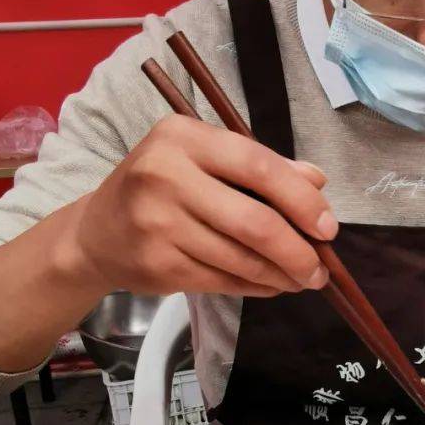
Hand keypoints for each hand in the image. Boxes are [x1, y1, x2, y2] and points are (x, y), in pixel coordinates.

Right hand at [68, 115, 336, 297]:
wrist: (96, 232)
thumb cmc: (160, 187)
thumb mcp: (201, 158)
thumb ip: (260, 165)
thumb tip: (316, 181)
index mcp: (183, 138)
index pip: (258, 166)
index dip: (300, 200)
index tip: (327, 226)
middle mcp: (166, 176)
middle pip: (254, 222)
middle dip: (297, 251)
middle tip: (319, 269)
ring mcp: (158, 224)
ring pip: (241, 259)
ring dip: (281, 275)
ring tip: (301, 278)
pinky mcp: (158, 265)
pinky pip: (223, 281)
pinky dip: (256, 287)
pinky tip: (271, 285)